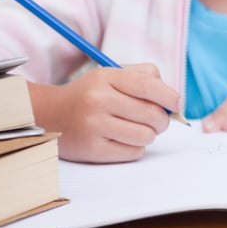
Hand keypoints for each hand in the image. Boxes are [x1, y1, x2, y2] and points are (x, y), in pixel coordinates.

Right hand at [28, 63, 179, 162]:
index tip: (177, 104)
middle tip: (158, 120)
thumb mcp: (111, 74)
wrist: (49, 114)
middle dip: (163, 119)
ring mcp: (94, 126)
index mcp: (106, 78)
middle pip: (151, 114)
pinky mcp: (92, 150)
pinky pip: (133, 152)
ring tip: (138, 129)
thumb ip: (143, 77)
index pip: (149, 86)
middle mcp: (99, 101)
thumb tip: (173, 98)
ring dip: (149, 134)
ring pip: (145, 135)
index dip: (170, 97)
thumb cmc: (89, 94)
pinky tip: (124, 139)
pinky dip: (136, 147)